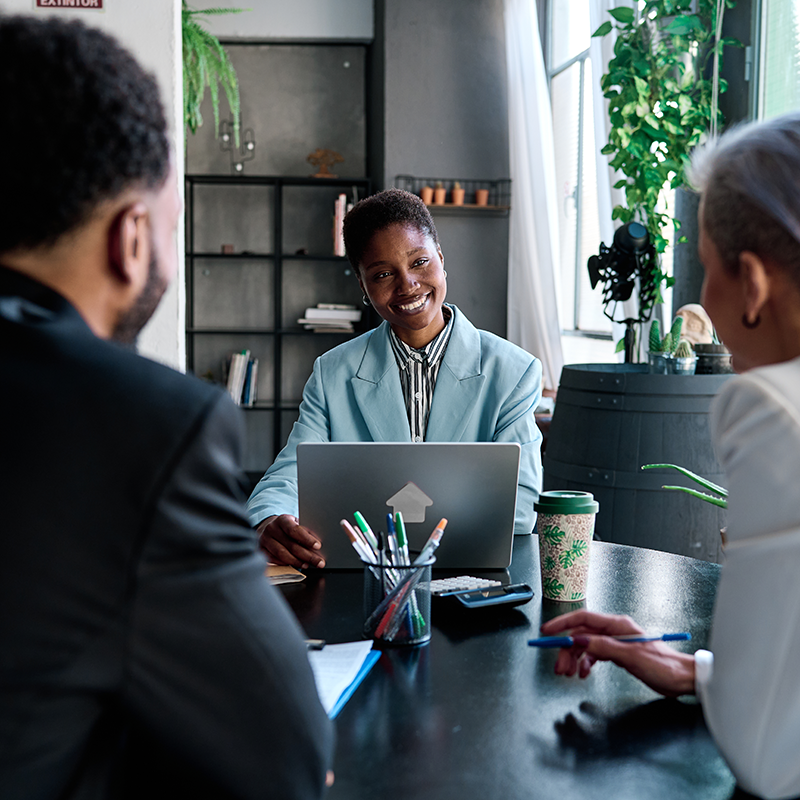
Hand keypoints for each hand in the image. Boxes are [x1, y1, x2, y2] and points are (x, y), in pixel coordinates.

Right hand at [257, 514, 324, 568]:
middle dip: (307, 555)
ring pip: (282, 554)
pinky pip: (274, 560)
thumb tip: (317, 545)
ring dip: (297, 562)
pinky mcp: (261, 550)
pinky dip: (285, 564)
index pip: (294, 530)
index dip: (307, 539)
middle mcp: (271, 529)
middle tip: (319, 562)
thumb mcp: (296, 523)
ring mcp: (264, 540)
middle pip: (290, 545)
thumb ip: (305, 531)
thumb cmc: (287, 526)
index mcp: (282, 520)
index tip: (318, 546)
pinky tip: (295, 566)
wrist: (269, 527)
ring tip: (307, 565)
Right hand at [540, 610, 695, 697]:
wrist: (681, 679)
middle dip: (567, 650)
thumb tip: (580, 640)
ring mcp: (616, 642)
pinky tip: (584, 673)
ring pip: (586, 646)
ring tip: (569, 673)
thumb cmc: (663, 665)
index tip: (548, 632)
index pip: (583, 619)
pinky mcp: (618, 653)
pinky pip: (594, 655)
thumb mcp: (631, 656)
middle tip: (559, 666)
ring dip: (574, 659)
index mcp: (617, 625)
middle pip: (581, 635)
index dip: (563, 624)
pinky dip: (586, 663)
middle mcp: (614, 631)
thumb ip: (603, 647)